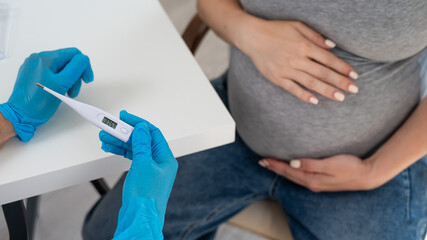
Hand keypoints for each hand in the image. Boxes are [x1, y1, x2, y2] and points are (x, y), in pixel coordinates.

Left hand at [0, 48, 92, 141]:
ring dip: (68, 80)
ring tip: (66, 92)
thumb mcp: (62, 84)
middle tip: (74, 90)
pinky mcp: (33, 74)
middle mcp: (38, 59)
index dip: (84, 67)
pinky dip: (59, 81)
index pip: (74, 54)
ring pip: (61, 68)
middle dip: (75, 75)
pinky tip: (58, 91)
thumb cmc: (37, 103)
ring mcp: (34, 67)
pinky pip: (52, 73)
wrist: (21, 115)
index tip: (86, 79)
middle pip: (67, 61)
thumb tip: (83, 59)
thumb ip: (76, 68)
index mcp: (45, 58)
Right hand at [99, 110, 177, 223]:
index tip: (125, 117)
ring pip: (134, 150)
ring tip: (105, 138)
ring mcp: (150, 170)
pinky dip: (121, 153)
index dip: (139, 123)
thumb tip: (141, 128)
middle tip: (110, 127)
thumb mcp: (143, 164)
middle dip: (125, 133)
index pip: (153, 133)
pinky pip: (131, 159)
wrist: (139, 218)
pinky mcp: (141, 177)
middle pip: (142, 141)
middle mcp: (160, 163)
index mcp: (166, 158)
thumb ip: (141, 144)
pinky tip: (110, 148)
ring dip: (120, 142)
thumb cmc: (146, 196)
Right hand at [240, 20, 358, 103]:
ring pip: (311, 83)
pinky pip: (293, 89)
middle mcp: (297, 59)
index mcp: (304, 46)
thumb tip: (332, 47)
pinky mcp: (277, 78)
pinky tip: (315, 101)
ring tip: (341, 98)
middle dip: (340, 82)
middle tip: (354, 90)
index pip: (328, 59)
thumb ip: (316, 37)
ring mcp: (287, 70)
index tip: (354, 75)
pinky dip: (304, 95)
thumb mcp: (297, 26)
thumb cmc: (276, 29)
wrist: (252, 37)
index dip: (343, 68)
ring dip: (327, 91)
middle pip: (323, 73)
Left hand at [259, 155, 382, 191]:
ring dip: (282, 170)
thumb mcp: (330, 165)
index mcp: (312, 179)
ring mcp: (317, 183)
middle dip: (275, 168)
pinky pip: (301, 177)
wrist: (367, 175)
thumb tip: (292, 163)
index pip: (288, 171)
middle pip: (289, 175)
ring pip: (294, 177)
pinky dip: (292, 172)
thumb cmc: (350, 167)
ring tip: (272, 165)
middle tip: (262, 161)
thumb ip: (310, 164)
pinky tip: (291, 169)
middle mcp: (312, 183)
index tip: (264, 159)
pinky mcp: (322, 181)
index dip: (275, 165)